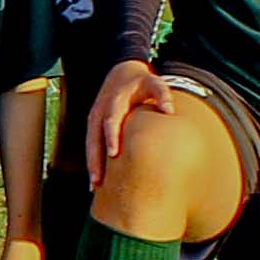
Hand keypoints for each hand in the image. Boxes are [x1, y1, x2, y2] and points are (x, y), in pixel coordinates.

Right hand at [87, 60, 163, 184]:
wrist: (122, 72)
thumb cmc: (142, 82)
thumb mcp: (154, 83)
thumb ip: (163, 95)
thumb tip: (170, 111)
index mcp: (114, 102)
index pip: (111, 121)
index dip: (111, 137)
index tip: (113, 154)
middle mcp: (100, 112)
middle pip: (94, 138)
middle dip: (95, 159)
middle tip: (98, 180)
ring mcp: (94, 119)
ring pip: (90, 144)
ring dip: (91, 164)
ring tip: (94, 186)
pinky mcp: (93, 126)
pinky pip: (91, 145)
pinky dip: (92, 161)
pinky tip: (95, 181)